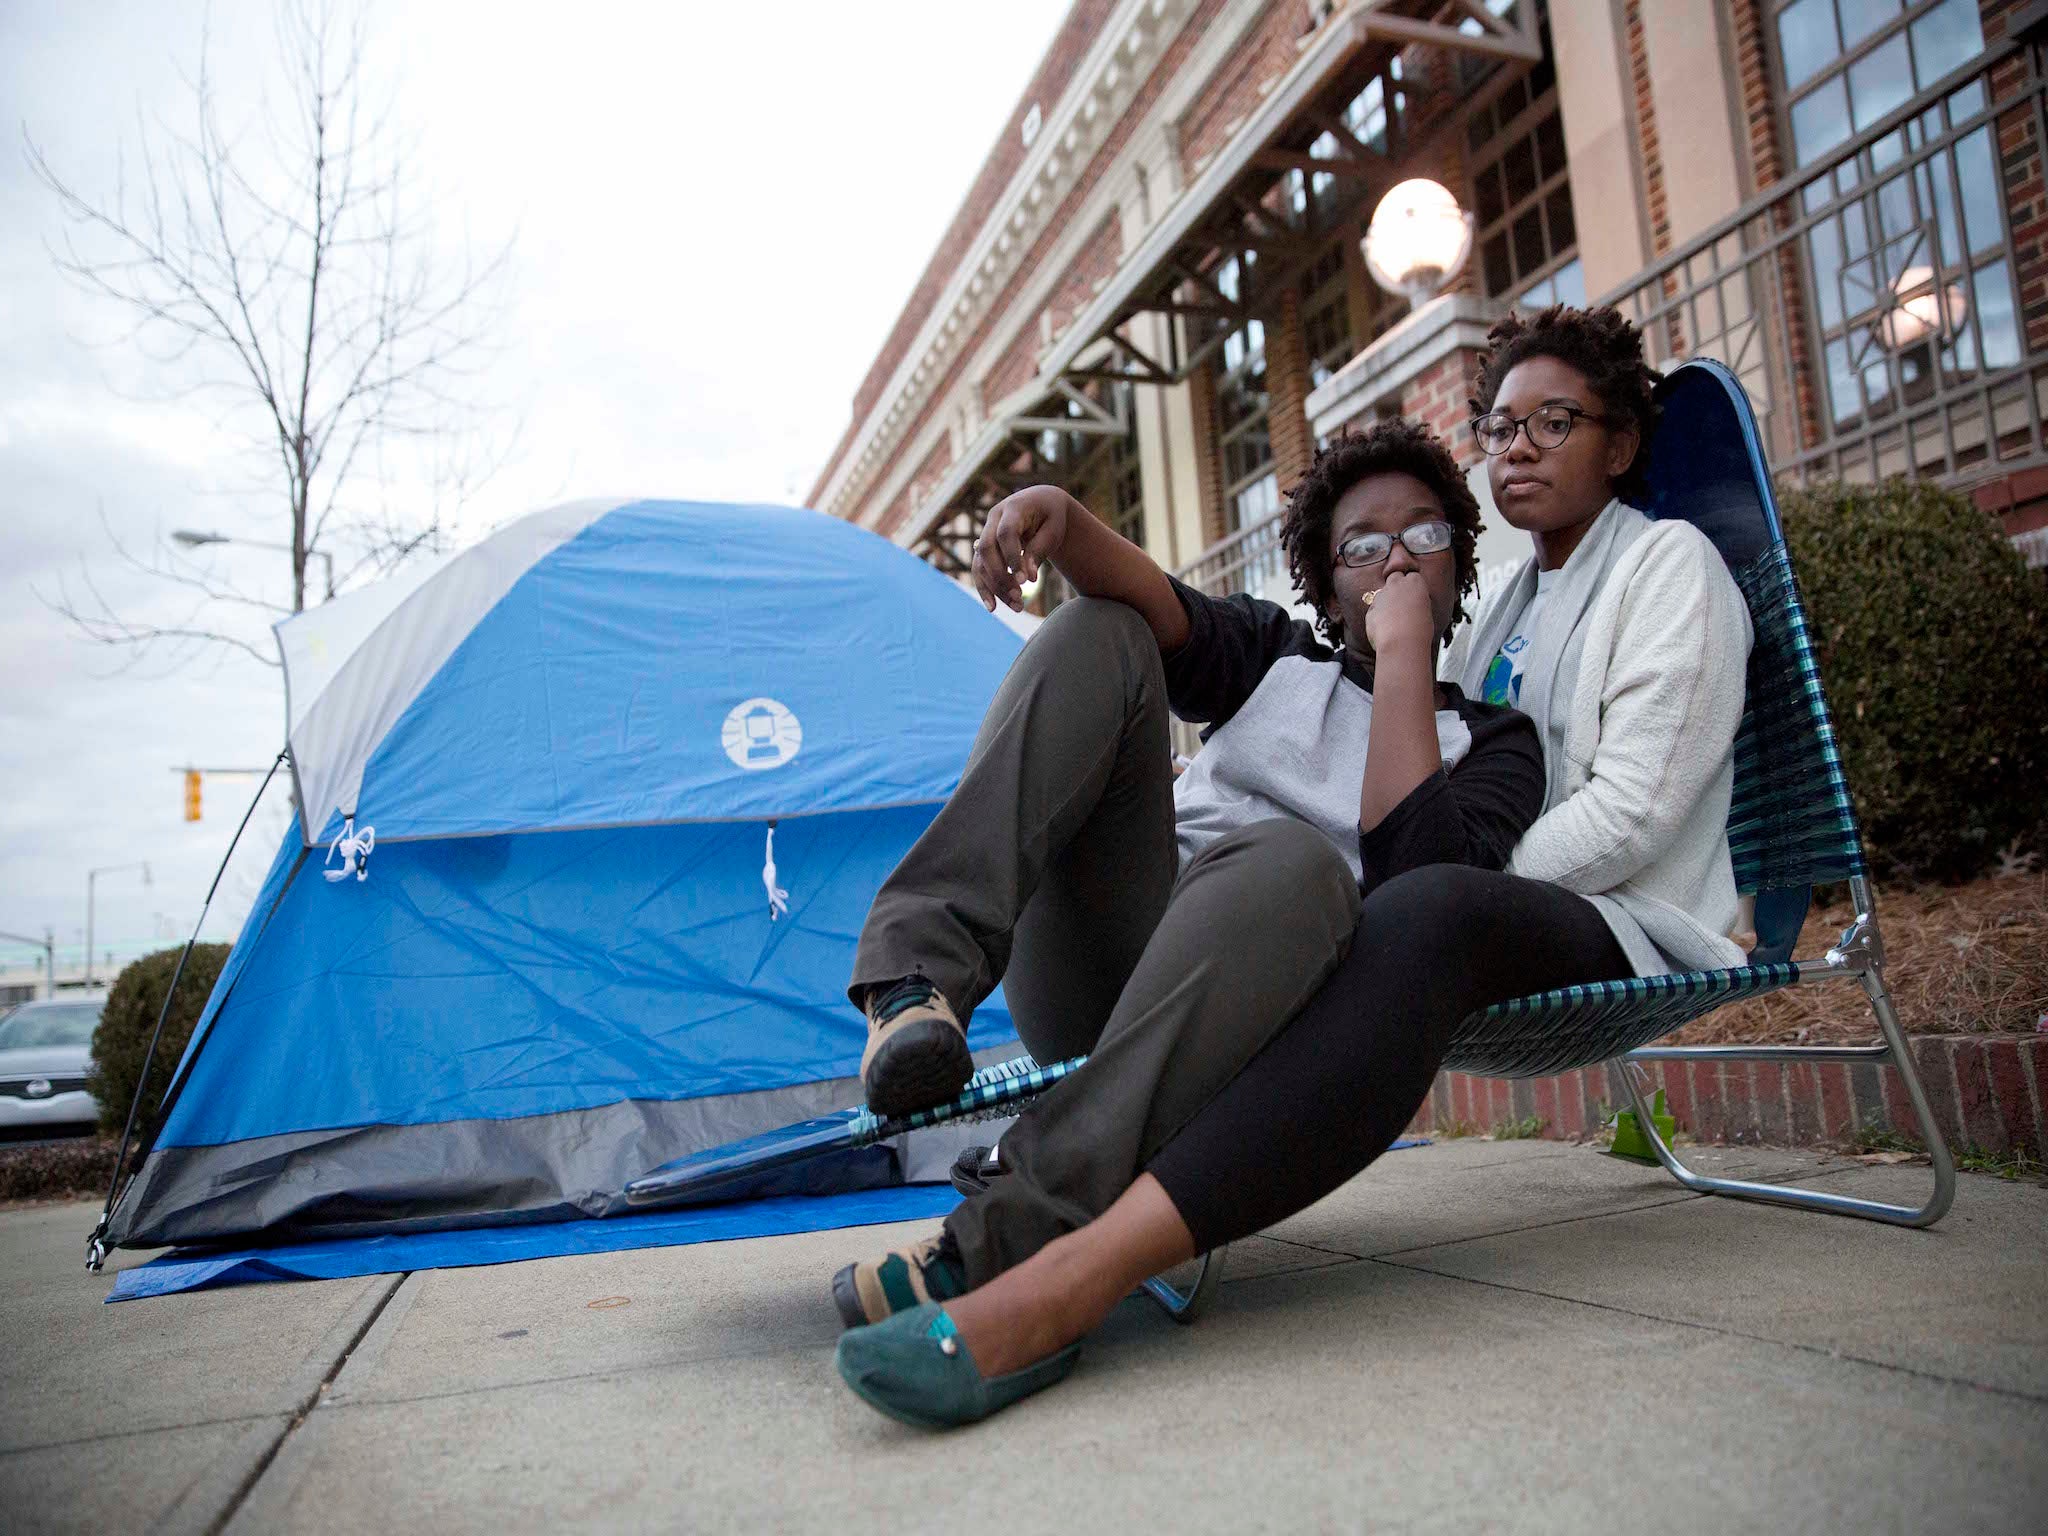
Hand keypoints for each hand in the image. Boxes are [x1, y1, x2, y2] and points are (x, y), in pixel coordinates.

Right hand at [973, 486, 1067, 610]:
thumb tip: (1027, 580)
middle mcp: (994, 518)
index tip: (1024, 581)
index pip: (1005, 533)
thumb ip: (1038, 551)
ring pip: (981, 562)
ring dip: (995, 587)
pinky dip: (985, 588)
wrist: (1042, 504)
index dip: (1012, 557)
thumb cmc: (1051, 516)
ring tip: (1017, 607)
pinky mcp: (985, 547)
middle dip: (1000, 576)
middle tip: (1019, 598)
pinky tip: (993, 608)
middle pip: (987, 549)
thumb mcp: (1053, 531)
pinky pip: (979, 569)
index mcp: (1013, 508)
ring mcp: (986, 532)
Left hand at [1363, 569, 1434, 661]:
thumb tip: (1413, 606)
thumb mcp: (1426, 612)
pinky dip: (1378, 616)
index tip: (1415, 597)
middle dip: (1397, 586)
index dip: (1413, 587)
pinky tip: (1386, 629)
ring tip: (1395, 621)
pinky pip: (1375, 610)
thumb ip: (1417, 603)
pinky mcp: (1371, 609)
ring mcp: (1381, 595)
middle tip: (1402, 603)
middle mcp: (1396, 584)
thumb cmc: (1420, 631)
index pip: (1413, 576)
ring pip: (1383, 593)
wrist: (1401, 643)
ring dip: (1386, 602)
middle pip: (1395, 577)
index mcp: (1415, 582)